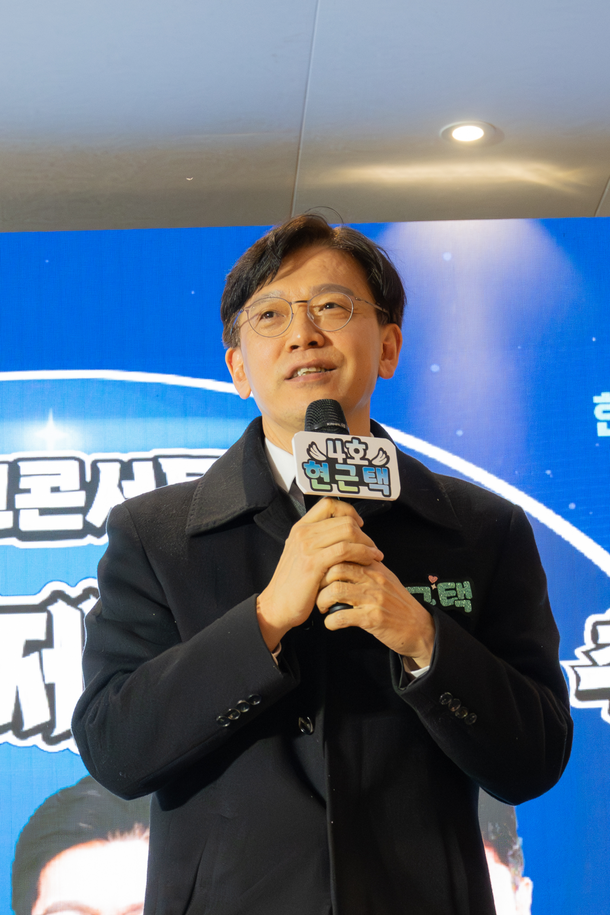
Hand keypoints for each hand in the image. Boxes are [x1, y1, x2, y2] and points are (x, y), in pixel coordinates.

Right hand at [256, 498, 383, 651]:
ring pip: (348, 531)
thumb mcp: (302, 554)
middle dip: (364, 533)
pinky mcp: (313, 563)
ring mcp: (307, 547)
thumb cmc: (293, 584)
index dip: (349, 511)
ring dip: (367, 543)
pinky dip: (363, 553)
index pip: (328, 504)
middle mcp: (302, 533)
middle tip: (372, 547)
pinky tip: (369, 561)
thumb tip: (347, 533)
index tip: (359, 525)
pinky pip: (346, 549)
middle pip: (343, 519)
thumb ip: (319, 541)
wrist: (277, 606)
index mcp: (300, 527)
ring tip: (375, 555)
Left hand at [317, 559, 435, 667]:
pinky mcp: (374, 618)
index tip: (321, 576)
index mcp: (375, 567)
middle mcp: (374, 579)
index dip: (326, 564)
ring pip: (335, 591)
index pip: (344, 553)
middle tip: (318, 593)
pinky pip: (342, 616)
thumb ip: (366, 567)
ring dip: (322, 602)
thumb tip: (341, 558)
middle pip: (335, 569)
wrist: (420, 628)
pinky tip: (332, 623)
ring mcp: (374, 598)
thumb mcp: (385, 578)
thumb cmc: (398, 604)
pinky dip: (331, 621)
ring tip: (323, 608)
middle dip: (320, 582)